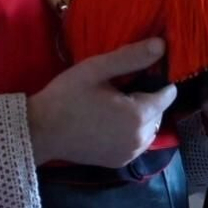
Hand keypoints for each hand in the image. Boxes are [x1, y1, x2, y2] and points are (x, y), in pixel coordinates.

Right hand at [27, 38, 177, 166]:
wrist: (40, 131)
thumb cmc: (67, 96)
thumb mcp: (97, 69)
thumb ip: (131, 58)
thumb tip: (162, 45)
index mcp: (137, 115)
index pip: (167, 95)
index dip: (158, 79)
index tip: (141, 71)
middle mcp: (139, 139)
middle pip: (159, 112)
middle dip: (149, 97)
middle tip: (124, 85)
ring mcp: (129, 154)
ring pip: (151, 128)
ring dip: (142, 115)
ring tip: (119, 101)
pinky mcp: (119, 162)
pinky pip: (138, 142)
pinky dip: (133, 130)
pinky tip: (113, 119)